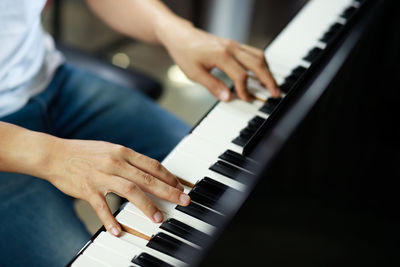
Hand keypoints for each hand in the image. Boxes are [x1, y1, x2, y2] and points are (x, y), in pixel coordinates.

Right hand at [45, 139, 189, 235]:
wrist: (55, 155)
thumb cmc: (85, 153)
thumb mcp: (111, 150)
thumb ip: (129, 160)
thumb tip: (150, 171)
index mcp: (123, 152)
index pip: (152, 165)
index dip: (169, 177)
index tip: (179, 187)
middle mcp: (115, 163)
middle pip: (147, 178)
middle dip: (169, 191)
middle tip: (183, 201)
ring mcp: (102, 176)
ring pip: (131, 191)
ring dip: (147, 206)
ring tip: (158, 218)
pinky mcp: (88, 190)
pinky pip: (102, 207)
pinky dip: (111, 220)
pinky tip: (119, 231)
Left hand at [158, 20, 279, 100]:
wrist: (181, 36)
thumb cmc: (185, 53)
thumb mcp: (194, 73)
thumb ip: (212, 86)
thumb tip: (227, 98)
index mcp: (221, 55)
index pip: (241, 75)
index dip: (244, 90)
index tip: (245, 99)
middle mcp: (231, 48)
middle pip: (257, 64)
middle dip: (268, 80)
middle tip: (275, 93)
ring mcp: (234, 45)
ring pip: (258, 56)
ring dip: (267, 71)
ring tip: (271, 85)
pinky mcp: (234, 45)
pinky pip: (253, 52)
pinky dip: (261, 64)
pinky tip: (261, 73)